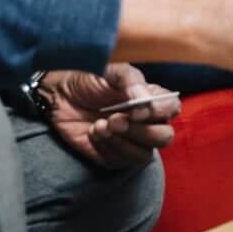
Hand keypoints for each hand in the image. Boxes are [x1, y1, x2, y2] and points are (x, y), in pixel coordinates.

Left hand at [39, 63, 179, 168]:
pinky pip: (119, 161)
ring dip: (122, 142)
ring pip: (144, 155)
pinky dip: (105, 147)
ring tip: (100, 124)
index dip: (159, 111)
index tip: (136, 108)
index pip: (172, 107)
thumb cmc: (90, 78)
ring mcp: (131, 141)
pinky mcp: (114, 156)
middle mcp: (146, 122)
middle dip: (140, 132)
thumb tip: (144, 100)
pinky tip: (93, 131)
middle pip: (164, 137)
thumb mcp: (110, 70)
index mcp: (150, 98)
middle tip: (114, 120)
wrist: (61, 93)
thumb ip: (130, 80)